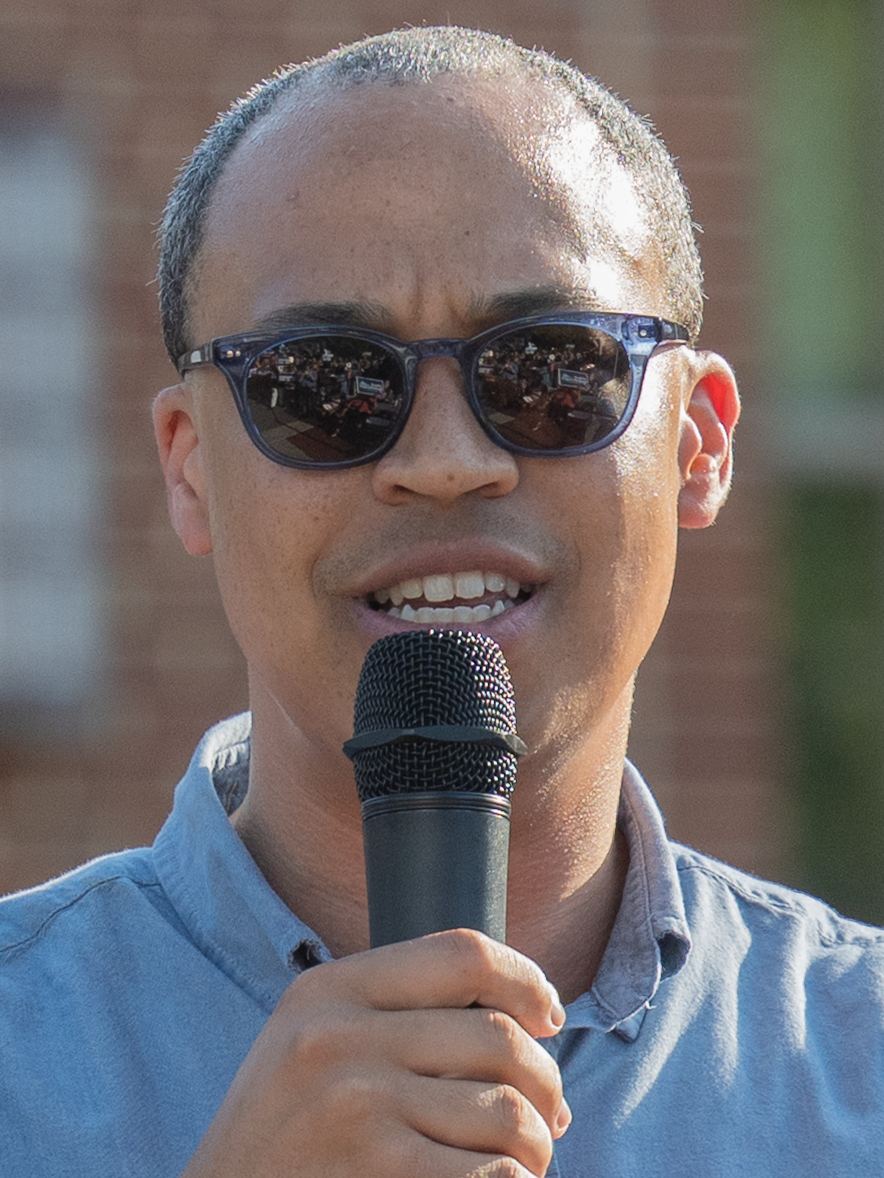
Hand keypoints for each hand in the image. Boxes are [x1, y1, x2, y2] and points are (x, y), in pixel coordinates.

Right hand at [182, 928, 569, 1177]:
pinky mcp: (376, 1169)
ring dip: (536, 1146)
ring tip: (524, 1163)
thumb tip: (531, 1020)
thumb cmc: (283, 1137)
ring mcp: (355, 1103)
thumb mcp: (312, 1044)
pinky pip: (491, 1174)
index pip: (463, 952)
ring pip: (506, 1111)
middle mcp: (339, 1035)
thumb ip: (396, 1012)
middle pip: (499, 1036)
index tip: (549, 1016)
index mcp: (329, 990)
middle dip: (544, 1084)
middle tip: (548, 1120)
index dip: (525, 979)